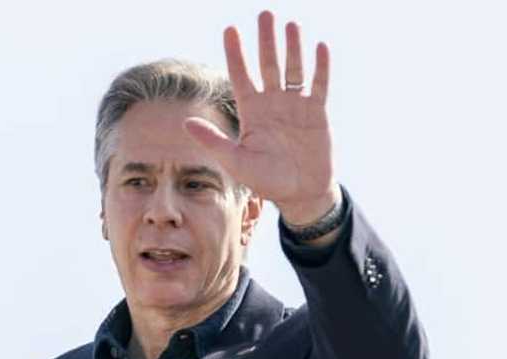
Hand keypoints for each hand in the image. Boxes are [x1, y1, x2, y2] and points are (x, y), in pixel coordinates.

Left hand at [184, 10, 338, 224]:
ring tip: (290, 25)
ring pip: (293, 70)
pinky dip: (320, 67)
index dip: (236, 54)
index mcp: (252, 112)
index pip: (241, 76)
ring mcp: (296, 106)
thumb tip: (185, 122)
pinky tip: (319, 47)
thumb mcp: (236, 163)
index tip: (230, 30)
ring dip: (292, 48)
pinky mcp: (317, 113)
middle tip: (265, 14)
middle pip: (268, 65)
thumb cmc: (267, 181)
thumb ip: (214, 141)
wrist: (301, 193)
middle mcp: (272, 103)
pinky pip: (319, 85)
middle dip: (266, 40)